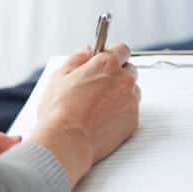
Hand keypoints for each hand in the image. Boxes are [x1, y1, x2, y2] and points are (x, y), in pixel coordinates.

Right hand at [28, 44, 140, 184]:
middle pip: (129, 70)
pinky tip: (103, 120)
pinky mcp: (133, 120)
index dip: (112, 55)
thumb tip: (87, 52)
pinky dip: (121, 113)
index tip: (105, 63)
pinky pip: (131, 111)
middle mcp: (124, 79)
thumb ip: (76, 58)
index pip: (122, 49)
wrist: (67, 141)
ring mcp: (131, 100)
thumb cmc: (59, 111)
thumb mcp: (60, 76)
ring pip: (132, 91)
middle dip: (117, 75)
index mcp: (106, 64)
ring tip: (99, 107)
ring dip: (121, 94)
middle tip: (99, 88)